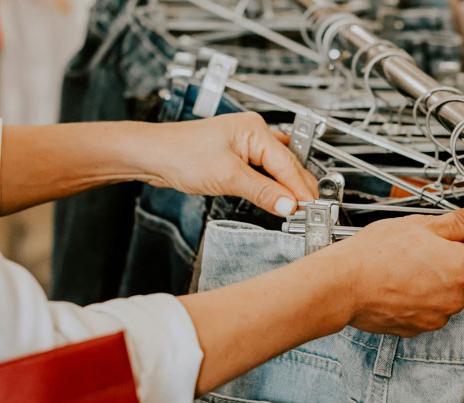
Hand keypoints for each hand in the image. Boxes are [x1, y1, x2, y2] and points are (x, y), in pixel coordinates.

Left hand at [142, 113, 317, 215]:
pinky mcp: (237, 156)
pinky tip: (279, 196)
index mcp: (255, 130)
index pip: (288, 164)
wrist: (152, 155)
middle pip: (287, 165)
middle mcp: (253, 133)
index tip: (310, 208)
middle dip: (298, 188)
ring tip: (300, 207)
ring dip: (287, 188)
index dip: (300, 189)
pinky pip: (264, 172)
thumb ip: (262, 192)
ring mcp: (245, 144)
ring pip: (277, 169)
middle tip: (312, 211)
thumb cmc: (180, 154)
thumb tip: (288, 204)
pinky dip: (273, 185)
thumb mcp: (227, 177)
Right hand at [325, 197, 463, 336]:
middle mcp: (455, 299)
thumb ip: (459, 222)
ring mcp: (435, 318)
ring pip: (447, 299)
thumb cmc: (377, 254)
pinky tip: (397, 284)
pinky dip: (417, 300)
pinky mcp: (415, 329)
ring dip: (435, 284)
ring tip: (407, 267)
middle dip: (455, 268)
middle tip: (427, 251)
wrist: (343, 284)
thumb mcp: (421, 225)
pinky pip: (426, 312)